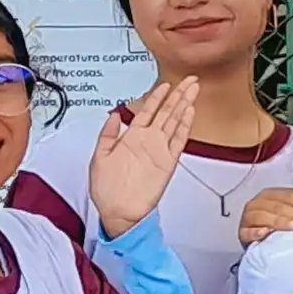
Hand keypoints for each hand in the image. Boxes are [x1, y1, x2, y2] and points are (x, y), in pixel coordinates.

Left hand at [89, 76, 199, 238]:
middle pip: (166, 112)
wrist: (119, 213)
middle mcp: (147, 141)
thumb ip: (107, 134)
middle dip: (178, 94)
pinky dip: (184, 126)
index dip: (157, 95)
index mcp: (131, 138)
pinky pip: (178, 140)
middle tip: (189, 81)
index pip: (148, 110)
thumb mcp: (99, 157)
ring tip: (193, 90)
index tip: (166, 84)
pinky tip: (189, 112)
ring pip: (175, 122)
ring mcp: (159, 151)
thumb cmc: (107, 190)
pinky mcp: (168, 162)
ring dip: (184, 105)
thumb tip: (113, 115)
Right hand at [236, 185, 292, 247]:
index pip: (292, 196)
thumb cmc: (277, 225)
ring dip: (282, 221)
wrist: (257, 240)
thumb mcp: (291, 211)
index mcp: (271, 195)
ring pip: (265, 217)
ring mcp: (249, 218)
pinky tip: (267, 233)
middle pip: (280, 206)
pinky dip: (257, 232)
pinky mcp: (242, 233)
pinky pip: (248, 232)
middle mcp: (259, 203)